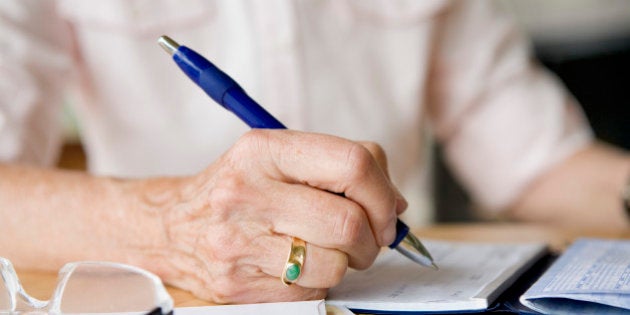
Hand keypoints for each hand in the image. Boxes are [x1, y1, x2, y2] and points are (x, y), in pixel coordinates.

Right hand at [135, 129, 406, 302]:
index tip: (387, 211)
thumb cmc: (242, 189)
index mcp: (264, 149)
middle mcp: (246, 192)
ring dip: (346, 263)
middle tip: (364, 238)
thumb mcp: (281, 158)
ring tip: (327, 250)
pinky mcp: (236, 284)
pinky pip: (311, 292)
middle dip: (372, 238)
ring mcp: (237, 241)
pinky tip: (297, 265)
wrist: (172, 226)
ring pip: (334, 265)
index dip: (383, 192)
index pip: (353, 163)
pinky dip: (318, 282)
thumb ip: (342, 168)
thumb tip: (397, 205)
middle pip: (348, 222)